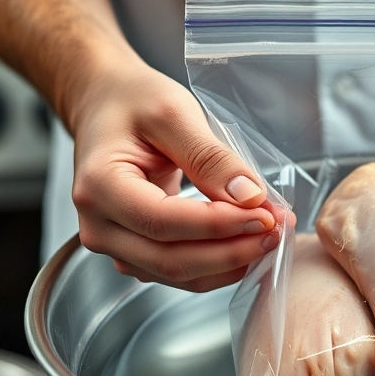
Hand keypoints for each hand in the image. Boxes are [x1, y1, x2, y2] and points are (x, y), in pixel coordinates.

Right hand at [69, 58, 288, 291]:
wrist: (105, 104)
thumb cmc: (132, 101)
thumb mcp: (174, 113)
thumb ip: (211, 157)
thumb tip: (250, 197)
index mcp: (99, 186)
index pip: (164, 222)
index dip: (220, 225)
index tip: (266, 215)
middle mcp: (97, 225)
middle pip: (171, 260)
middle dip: (233, 251)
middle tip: (277, 231)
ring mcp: (112, 244)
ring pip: (178, 274)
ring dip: (229, 262)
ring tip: (270, 237)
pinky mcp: (133, 252)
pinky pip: (178, 272)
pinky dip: (217, 264)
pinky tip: (246, 245)